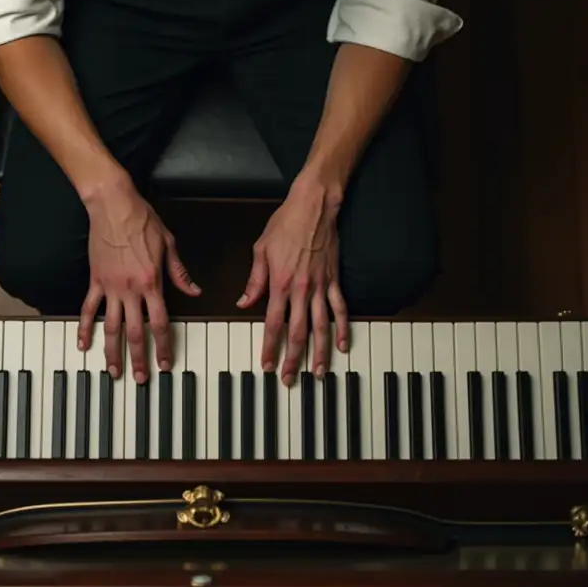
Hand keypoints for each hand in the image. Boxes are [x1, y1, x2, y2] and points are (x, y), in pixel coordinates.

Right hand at [78, 179, 199, 382]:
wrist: (113, 205)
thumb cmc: (142, 220)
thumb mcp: (169, 244)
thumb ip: (180, 272)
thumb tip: (194, 291)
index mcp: (152, 282)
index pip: (160, 323)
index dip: (164, 346)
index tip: (166, 362)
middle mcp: (131, 289)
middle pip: (135, 332)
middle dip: (139, 358)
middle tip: (141, 379)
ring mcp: (110, 286)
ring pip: (111, 326)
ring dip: (112, 352)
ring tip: (113, 371)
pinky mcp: (95, 280)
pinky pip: (88, 308)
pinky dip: (84, 327)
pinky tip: (82, 344)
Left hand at [236, 178, 348, 384]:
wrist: (313, 207)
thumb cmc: (285, 225)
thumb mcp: (260, 250)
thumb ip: (254, 281)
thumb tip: (243, 302)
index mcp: (280, 283)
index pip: (272, 323)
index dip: (269, 347)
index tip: (265, 364)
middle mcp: (301, 289)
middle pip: (297, 332)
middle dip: (293, 359)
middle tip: (289, 379)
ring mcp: (320, 286)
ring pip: (321, 326)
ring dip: (320, 352)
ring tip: (318, 373)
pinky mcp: (334, 280)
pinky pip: (340, 309)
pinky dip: (344, 328)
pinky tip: (343, 345)